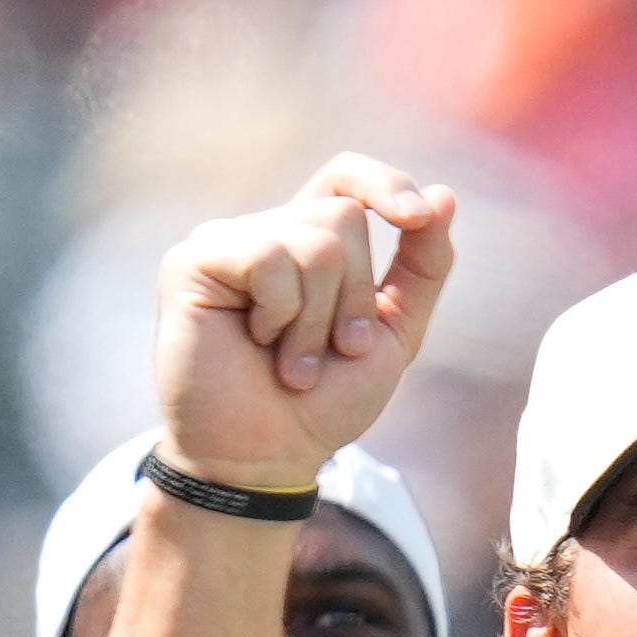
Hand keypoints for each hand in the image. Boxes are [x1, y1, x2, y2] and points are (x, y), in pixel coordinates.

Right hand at [165, 155, 461, 484]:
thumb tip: (444, 195)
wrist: (266, 459)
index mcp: (311, 242)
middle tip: (329, 351)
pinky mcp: (193, 260)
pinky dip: (281, 313)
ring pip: (313, 240)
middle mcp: (267, 232)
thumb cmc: (322, 403)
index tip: (414, 218)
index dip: (385, 183)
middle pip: (342, 216)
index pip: (347, 177)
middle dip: (354, 297)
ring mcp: (227, 241)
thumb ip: (422, 268)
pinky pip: (268, 257)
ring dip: (317, 320)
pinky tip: (258, 342)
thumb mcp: (392, 335)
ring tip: (291, 361)